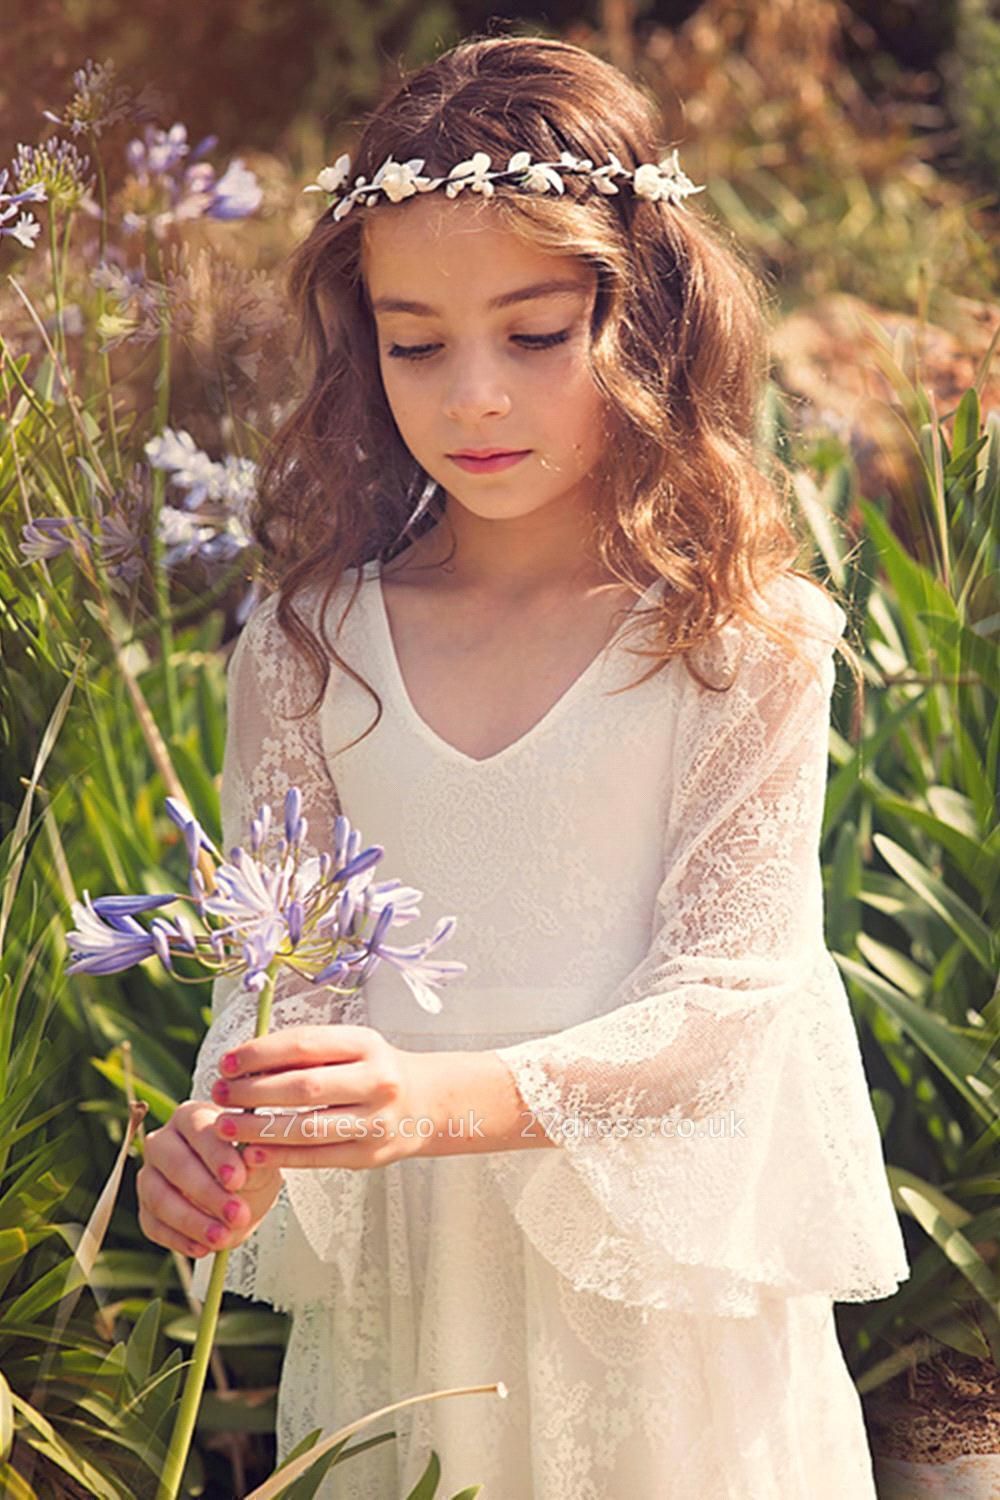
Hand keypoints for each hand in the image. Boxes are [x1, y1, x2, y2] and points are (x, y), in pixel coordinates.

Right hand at [137, 1100, 282, 1258]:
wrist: (241, 1197)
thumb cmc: (249, 1169)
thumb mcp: (261, 1163)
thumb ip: (255, 1162)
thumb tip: (249, 1160)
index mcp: (192, 1117)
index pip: (199, 1129)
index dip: (217, 1155)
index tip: (237, 1179)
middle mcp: (163, 1140)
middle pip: (176, 1164)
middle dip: (207, 1192)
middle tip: (236, 1214)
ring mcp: (149, 1174)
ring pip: (160, 1197)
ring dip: (192, 1221)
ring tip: (222, 1238)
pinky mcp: (145, 1208)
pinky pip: (154, 1225)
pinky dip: (179, 1239)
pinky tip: (203, 1248)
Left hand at [207, 1024, 424, 1170]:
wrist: (427, 1103)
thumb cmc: (373, 1070)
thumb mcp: (351, 1047)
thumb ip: (306, 1051)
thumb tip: (243, 1061)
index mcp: (366, 1044)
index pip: (304, 1045)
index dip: (259, 1053)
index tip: (226, 1062)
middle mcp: (375, 1081)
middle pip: (303, 1087)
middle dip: (253, 1092)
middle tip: (219, 1094)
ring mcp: (375, 1121)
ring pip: (307, 1127)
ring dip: (259, 1128)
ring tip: (225, 1126)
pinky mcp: (370, 1155)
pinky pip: (317, 1157)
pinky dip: (281, 1156)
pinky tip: (252, 1152)